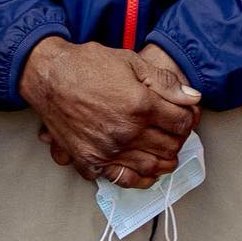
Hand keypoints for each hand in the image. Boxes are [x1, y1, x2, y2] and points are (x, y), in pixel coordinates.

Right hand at [20, 38, 199, 186]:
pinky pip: (123, 179)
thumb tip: (193, 97)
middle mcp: (127, 132)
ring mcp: (109, 150)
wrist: (48, 76)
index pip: (182, 122)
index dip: (189, 117)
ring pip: (152, 167)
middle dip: (179, 138)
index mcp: (140, 105)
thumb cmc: (88, 64)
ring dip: (165, 160)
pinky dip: (140, 179)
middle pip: (170, 146)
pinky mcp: (91, 161)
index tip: (186, 114)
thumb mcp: (131, 61)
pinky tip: (146, 171)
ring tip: (167, 152)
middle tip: (176, 131)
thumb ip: (165, 81)